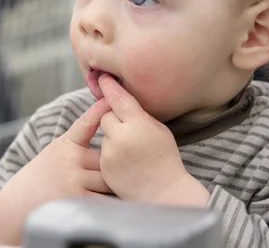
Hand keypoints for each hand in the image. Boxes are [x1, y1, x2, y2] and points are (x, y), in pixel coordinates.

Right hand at [0, 99, 112, 244]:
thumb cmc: (41, 180)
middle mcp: (70, 159)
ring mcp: (74, 180)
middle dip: (114, 165)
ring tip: (116, 189)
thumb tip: (111, 136)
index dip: (100, 110)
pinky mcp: (78, 201)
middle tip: (122, 169)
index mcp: (64, 145)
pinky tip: (112, 205)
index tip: (110, 99)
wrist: (16, 209)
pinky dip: (110, 202)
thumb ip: (79, 145)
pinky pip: (105, 199)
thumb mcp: (55, 154)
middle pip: (107, 158)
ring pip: (109, 179)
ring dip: (114, 186)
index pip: (86, 124)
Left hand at [98, 75, 207, 205]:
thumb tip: (122, 99)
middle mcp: (121, 137)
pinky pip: (103, 150)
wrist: (163, 191)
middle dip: (115, 117)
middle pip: (107, 115)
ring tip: (131, 148)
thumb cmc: (165, 157)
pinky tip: (127, 160)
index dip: (110, 86)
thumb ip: (140, 114)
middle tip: (130, 127)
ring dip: (113, 135)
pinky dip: (111, 151)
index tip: (104, 77)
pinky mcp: (104, 166)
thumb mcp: (159, 129)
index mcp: (138, 124)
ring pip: (104, 132)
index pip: (118, 98)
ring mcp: (110, 153)